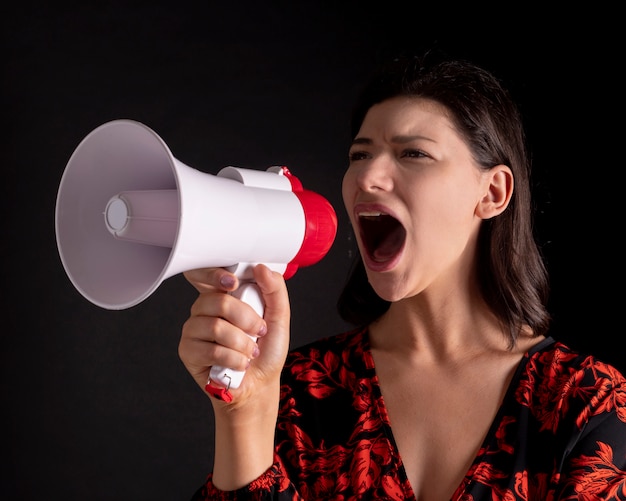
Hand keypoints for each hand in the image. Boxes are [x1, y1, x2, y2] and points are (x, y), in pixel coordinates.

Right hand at [179, 265, 290, 406]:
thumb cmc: (266, 349)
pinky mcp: (188, 351)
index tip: (233, 282)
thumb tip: (261, 268)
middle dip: (247, 319)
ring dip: (243, 343)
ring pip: (216, 327)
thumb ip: (274, 290)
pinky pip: (212, 350)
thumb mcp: (278, 317)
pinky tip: (240, 364)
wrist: (260, 383)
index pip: (205, 274)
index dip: (214, 274)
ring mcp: (193, 329)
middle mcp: (203, 308)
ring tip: (250, 352)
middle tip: (259, 331)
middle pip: (219, 301)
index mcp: (222, 294)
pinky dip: (234, 359)